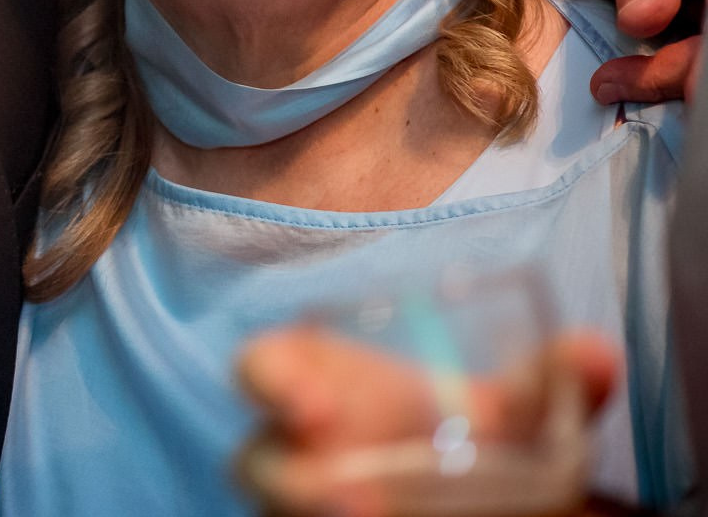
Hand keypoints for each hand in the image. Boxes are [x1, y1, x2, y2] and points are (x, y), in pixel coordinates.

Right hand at [236, 325, 618, 516]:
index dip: (272, 383)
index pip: (262, 368)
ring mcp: (298, 496)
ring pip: (278, 507)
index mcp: (315, 382)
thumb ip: (542, 386)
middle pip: (258, 462)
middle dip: (294, 481)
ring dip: (312, 512)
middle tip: (357, 503)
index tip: (315, 410)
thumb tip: (595, 353)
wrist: (460, 483)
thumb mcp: (500, 408)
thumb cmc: (455, 427)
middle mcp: (293, 445)